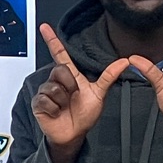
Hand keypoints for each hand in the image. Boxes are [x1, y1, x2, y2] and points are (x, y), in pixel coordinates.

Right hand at [33, 23, 128, 162]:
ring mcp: (46, 92)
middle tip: (73, 95)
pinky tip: (57, 112)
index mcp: (70, 76)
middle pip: (60, 70)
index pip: (60, 54)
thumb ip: (109, 77)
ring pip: (53, 87)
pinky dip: (54, 108)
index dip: (53, 40)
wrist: (74, 135)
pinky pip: (46, 100)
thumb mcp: (99, 94)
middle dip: (70, 84)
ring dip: (63, 99)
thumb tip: (124, 61)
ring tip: (65, 106)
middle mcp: (57, 81)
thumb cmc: (84, 114)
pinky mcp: (39, 103)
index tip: (45, 27)